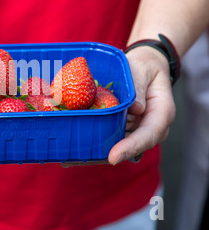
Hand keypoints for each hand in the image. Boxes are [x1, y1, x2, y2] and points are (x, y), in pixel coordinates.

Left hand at [62, 45, 175, 166]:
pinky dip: (93, 141)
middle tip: (80, 161)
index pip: (148, 135)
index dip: (130, 147)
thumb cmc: (145, 68)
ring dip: (95, 152)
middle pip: (130, 148)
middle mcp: (150, 128)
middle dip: (105, 156)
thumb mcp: (143, 69)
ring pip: (117, 146)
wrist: (146, 68)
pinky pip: (110, 137)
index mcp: (161, 115)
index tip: (113, 158)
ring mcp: (135, 130)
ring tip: (69, 158)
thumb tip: (135, 108)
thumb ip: (138, 87)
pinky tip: (73, 145)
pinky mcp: (123, 129)